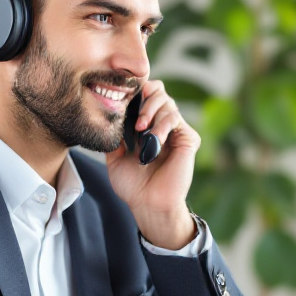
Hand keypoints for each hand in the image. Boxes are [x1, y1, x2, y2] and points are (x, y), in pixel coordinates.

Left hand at [105, 79, 200, 248]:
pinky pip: (176, 118)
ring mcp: (176, 131)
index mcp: (146, 127)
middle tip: (136, 119)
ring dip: (151, 112)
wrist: (148, 204)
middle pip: (158, 91)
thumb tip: (108, 115)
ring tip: (142, 130)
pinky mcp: (188, 138)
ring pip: (167, 102)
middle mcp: (162, 126)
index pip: (145, 96)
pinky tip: (155, 140)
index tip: (124, 100)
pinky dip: (163, 125)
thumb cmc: (133, 187)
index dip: (136, 92)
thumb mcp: (115, 158)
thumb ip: (114, 137)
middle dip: (145, 99)